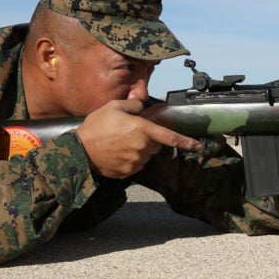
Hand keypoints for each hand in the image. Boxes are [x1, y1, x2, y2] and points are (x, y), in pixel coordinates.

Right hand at [75, 99, 203, 178]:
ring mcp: (135, 162)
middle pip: (155, 145)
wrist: (79, 151)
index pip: (171, 137)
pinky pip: (135, 165)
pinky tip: (116, 153)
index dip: (187, 142)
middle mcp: (142, 148)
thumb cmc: (96, 127)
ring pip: (146, 155)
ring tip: (118, 143)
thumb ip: (133, 106)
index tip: (199, 146)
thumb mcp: (113, 107)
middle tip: (128, 132)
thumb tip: (142, 108)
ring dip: (138, 150)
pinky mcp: (128, 172)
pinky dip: (129, 159)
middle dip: (147, 139)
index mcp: (142, 130)